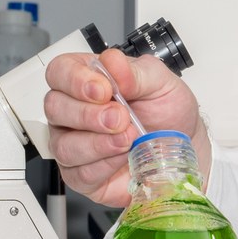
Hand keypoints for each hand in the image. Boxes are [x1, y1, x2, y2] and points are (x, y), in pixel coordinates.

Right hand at [43, 48, 207, 206]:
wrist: (183, 148)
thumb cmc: (168, 112)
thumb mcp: (161, 83)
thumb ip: (137, 72)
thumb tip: (113, 63)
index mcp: (87, 79)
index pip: (59, 72)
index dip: (75, 80)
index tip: (104, 90)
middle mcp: (74, 111)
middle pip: (54, 108)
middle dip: (88, 114)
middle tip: (121, 117)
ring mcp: (74, 144)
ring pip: (63, 145)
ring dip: (97, 143)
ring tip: (128, 139)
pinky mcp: (82, 176)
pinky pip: (78, 174)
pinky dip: (104, 166)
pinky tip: (123, 157)